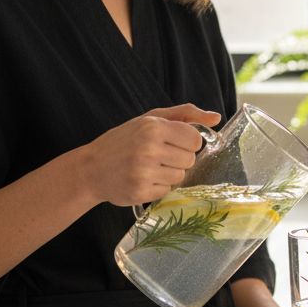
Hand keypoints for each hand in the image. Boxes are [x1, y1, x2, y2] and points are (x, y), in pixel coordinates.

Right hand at [72, 103, 219, 206]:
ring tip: (150, 167)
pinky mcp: (140, 192)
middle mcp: (149, 149)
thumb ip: (185, 114)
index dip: (188, 142)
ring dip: (169, 173)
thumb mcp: (150, 119)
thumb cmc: (123, 141)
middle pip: (190, 159)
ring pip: (180, 176)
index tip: (175, 142)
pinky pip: (167, 191)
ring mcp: (144, 172)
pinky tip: (143, 178)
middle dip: (179, 158)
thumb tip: (216, 117)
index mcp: (153, 127)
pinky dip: (158, 186)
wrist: (91, 169)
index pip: (195, 138)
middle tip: (159, 155)